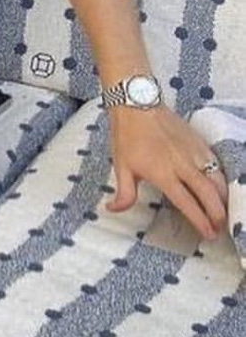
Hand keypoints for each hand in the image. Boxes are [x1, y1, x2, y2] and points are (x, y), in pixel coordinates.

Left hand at [106, 104, 227, 240]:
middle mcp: (183, 164)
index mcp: (163, 173)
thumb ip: (124, 193)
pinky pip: (216, 164)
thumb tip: (113, 210)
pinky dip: (222, 178)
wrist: (136, 103)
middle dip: (218, 214)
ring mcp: (194, 152)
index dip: (200, 220)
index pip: (187, 202)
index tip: (208, 234)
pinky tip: (220, 188)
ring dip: (223, 198)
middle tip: (220, 228)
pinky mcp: (199, 142)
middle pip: (209, 194)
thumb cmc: (127, 135)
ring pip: (217, 179)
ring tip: (222, 212)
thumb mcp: (121, 166)